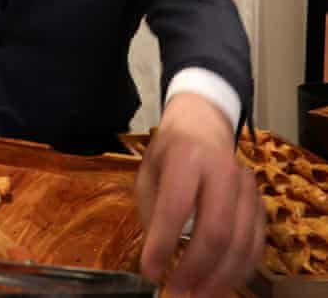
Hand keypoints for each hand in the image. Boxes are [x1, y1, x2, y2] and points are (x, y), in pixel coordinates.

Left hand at [136, 93, 263, 296]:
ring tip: (197, 295)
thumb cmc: (169, 154)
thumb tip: (157, 260)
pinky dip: (239, 270)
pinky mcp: (261, 204)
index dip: (162, 244)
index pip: (176, 207)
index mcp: (185, 158)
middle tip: (177, 292)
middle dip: (195, 269)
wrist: (203, 127)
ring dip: (220, 277)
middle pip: (216, 230)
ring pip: (241, 242)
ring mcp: (247, 188)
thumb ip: (152, 213)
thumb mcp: (147, 174)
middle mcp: (222, 171)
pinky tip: (220, 283)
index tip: (150, 272)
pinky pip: (256, 245)